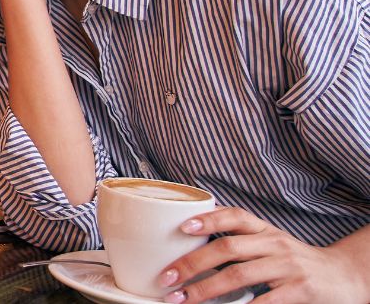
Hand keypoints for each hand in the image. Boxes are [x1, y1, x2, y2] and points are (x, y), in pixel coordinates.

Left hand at [159, 207, 368, 303]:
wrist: (343, 277)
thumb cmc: (295, 261)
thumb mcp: (270, 243)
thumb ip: (240, 240)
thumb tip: (192, 238)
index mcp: (265, 230)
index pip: (235, 216)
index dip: (208, 219)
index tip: (182, 227)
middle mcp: (275, 244)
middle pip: (227, 248)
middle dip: (192, 263)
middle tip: (167, 277)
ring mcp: (288, 267)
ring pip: (239, 275)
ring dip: (205, 289)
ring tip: (182, 299)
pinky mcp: (299, 291)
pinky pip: (264, 302)